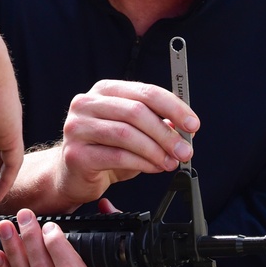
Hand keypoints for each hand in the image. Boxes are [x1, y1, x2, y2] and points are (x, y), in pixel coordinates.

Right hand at [53, 80, 198, 207]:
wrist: (72, 175)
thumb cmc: (105, 151)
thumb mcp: (135, 133)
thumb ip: (158, 125)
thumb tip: (186, 129)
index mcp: (105, 91)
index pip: (145, 91)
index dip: (173, 107)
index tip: (193, 124)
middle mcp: (87, 103)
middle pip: (136, 111)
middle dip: (166, 133)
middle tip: (185, 150)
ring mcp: (78, 127)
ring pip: (126, 134)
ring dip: (156, 150)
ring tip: (170, 162)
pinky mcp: (76, 153)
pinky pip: (117, 156)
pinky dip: (141, 163)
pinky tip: (153, 167)